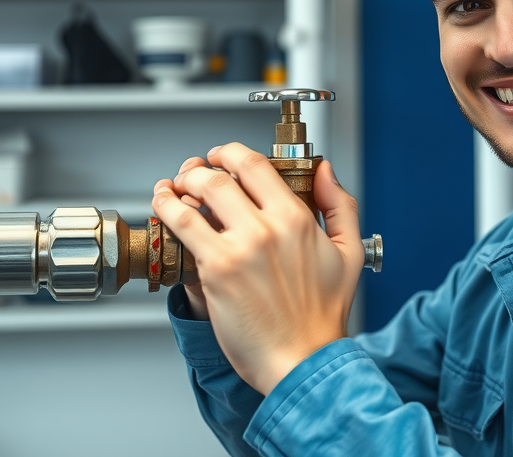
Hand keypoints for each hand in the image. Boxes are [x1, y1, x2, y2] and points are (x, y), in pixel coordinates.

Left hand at [151, 143, 362, 394]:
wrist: (302, 360)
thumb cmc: (321, 316)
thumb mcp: (348, 253)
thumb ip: (340, 205)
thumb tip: (325, 172)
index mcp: (297, 219)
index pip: (256, 165)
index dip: (231, 153)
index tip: (222, 156)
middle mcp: (268, 227)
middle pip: (222, 174)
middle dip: (201, 167)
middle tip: (194, 173)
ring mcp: (240, 247)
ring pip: (200, 193)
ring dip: (179, 183)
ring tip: (173, 187)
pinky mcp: (216, 270)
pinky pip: (184, 225)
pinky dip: (168, 209)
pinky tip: (163, 206)